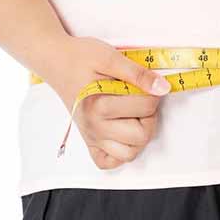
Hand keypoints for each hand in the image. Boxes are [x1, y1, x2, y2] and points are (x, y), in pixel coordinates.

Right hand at [42, 36, 170, 169]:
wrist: (56, 60)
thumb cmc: (81, 56)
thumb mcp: (111, 57)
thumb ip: (138, 74)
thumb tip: (163, 88)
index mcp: (99, 106)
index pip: (146, 107)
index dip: (153, 92)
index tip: (145, 84)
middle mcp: (94, 127)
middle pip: (142, 136)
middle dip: (149, 116)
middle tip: (140, 99)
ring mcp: (91, 136)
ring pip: (129, 154)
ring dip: (139, 136)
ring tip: (133, 115)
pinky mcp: (89, 141)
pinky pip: (109, 162)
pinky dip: (120, 152)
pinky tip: (122, 132)